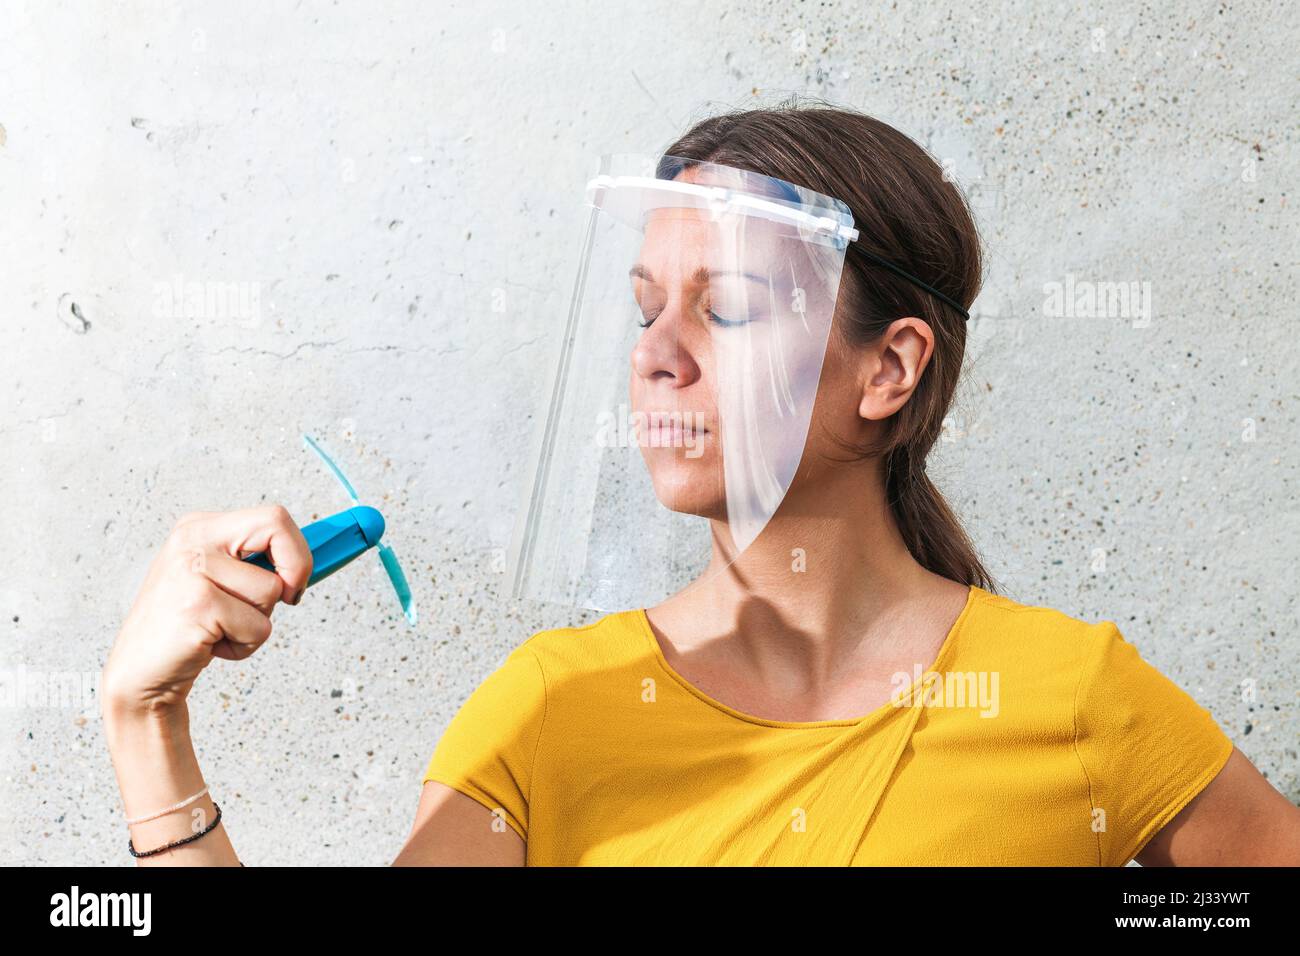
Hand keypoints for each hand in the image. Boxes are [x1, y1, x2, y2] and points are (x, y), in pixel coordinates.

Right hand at [102, 505, 312, 717]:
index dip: (298, 550)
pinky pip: (258, 628)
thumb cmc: (188, 627)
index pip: (273, 517)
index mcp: (199, 527)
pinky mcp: (198, 605)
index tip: (295, 582)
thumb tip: (309, 562)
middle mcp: (193, 540)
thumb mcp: (218, 581)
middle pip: (277, 527)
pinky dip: (244, 647)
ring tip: (220, 630)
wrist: (140, 673)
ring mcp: (193, 570)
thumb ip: (254, 563)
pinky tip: (209, 646)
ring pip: (272, 591)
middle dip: (295, 569)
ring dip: (256, 623)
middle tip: (287, 599)